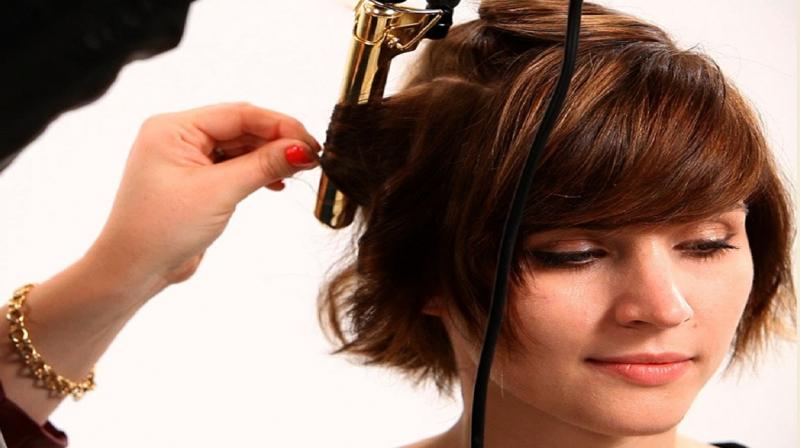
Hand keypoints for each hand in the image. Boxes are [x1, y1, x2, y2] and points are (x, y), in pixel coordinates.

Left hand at [85, 102, 320, 289]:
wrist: (133, 270)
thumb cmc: (162, 229)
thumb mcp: (219, 192)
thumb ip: (263, 166)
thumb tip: (302, 149)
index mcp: (173, 128)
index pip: (238, 114)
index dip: (279, 125)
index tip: (311, 142)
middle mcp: (178, 136)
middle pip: (241, 128)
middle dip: (277, 141)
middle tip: (313, 157)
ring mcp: (186, 158)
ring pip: (240, 147)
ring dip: (269, 158)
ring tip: (299, 170)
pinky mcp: (196, 180)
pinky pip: (234, 165)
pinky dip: (257, 172)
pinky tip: (277, 183)